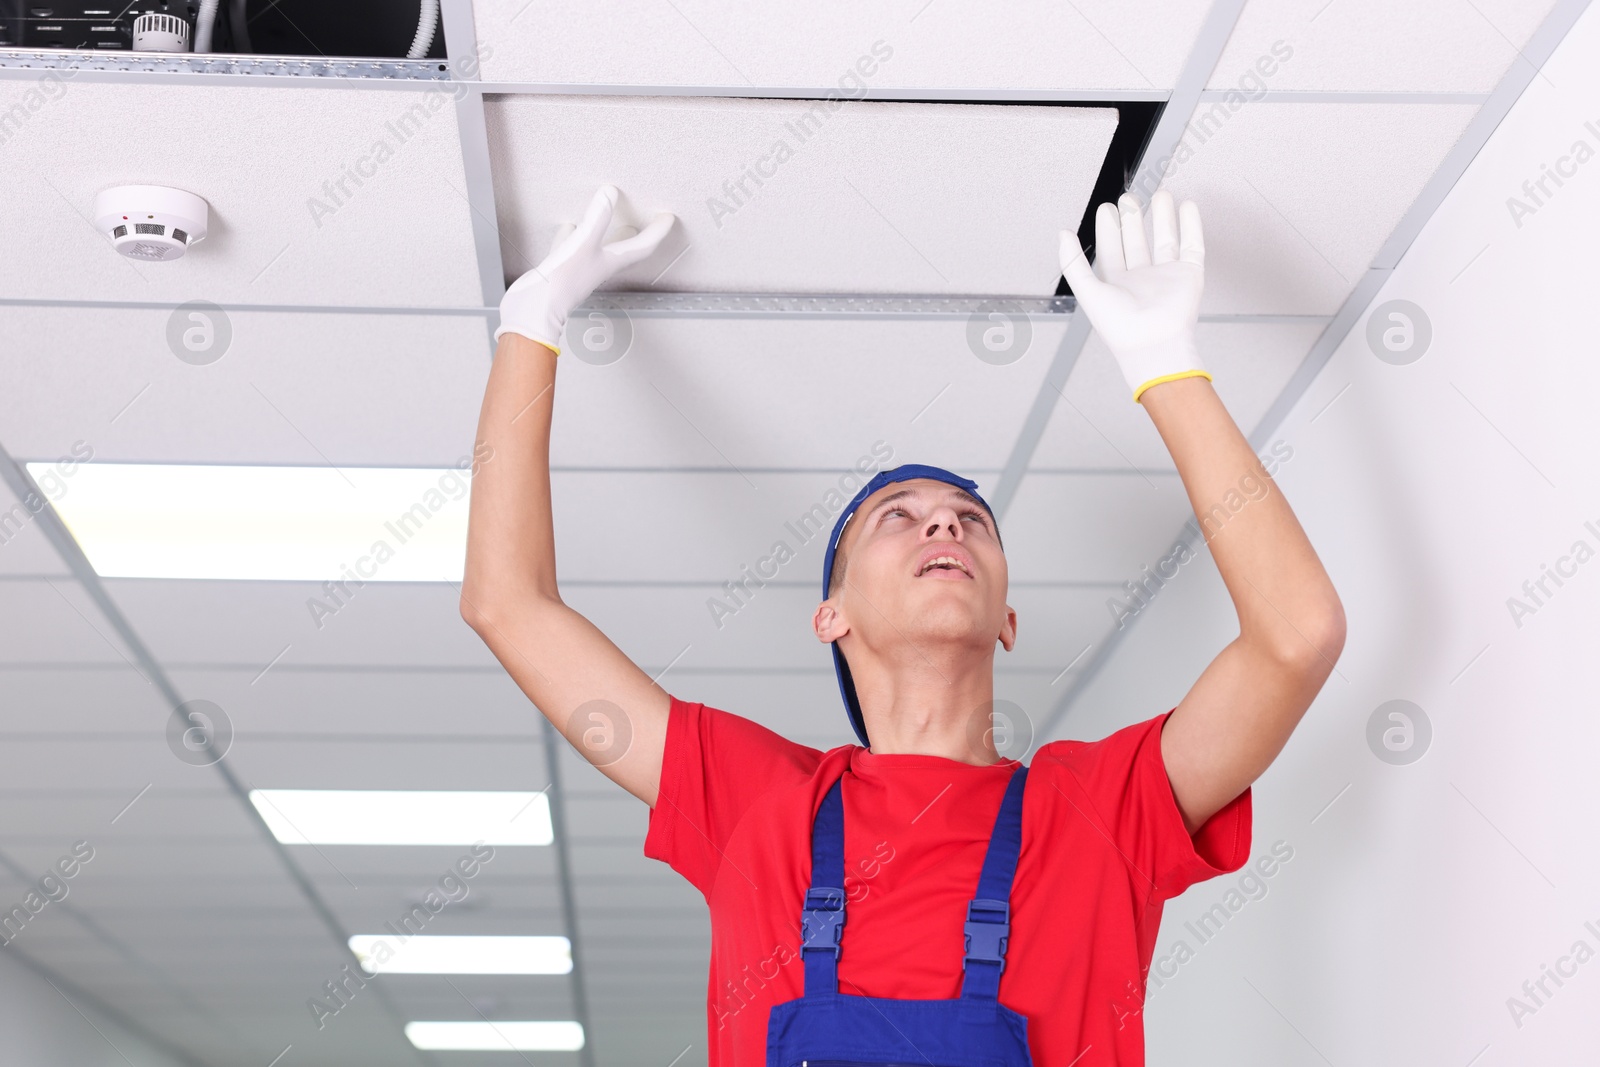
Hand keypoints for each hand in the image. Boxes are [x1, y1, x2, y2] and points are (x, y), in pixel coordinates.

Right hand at [495, 185, 675, 350]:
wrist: (535, 310)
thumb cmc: (562, 285)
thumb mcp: (583, 244)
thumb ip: (598, 218)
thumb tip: (611, 193)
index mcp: (611, 262)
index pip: (643, 246)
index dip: (658, 232)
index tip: (668, 217)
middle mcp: (600, 266)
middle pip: (627, 250)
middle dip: (641, 236)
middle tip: (651, 223)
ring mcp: (583, 268)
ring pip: (602, 248)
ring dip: (611, 234)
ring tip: (617, 221)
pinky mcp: (564, 268)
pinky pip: (574, 246)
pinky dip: (574, 234)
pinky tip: (569, 226)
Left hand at [1060, 190, 1207, 401]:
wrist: (1154, 343)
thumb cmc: (1120, 327)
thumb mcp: (1087, 290)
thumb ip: (1072, 262)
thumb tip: (1062, 234)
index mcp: (1116, 285)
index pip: (1111, 250)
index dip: (1108, 228)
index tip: (1107, 208)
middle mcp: (1141, 280)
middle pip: (1136, 243)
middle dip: (1133, 219)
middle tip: (1129, 198)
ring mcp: (1166, 277)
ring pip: (1165, 240)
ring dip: (1163, 218)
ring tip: (1161, 195)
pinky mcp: (1189, 275)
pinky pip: (1191, 245)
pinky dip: (1190, 225)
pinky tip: (1187, 207)